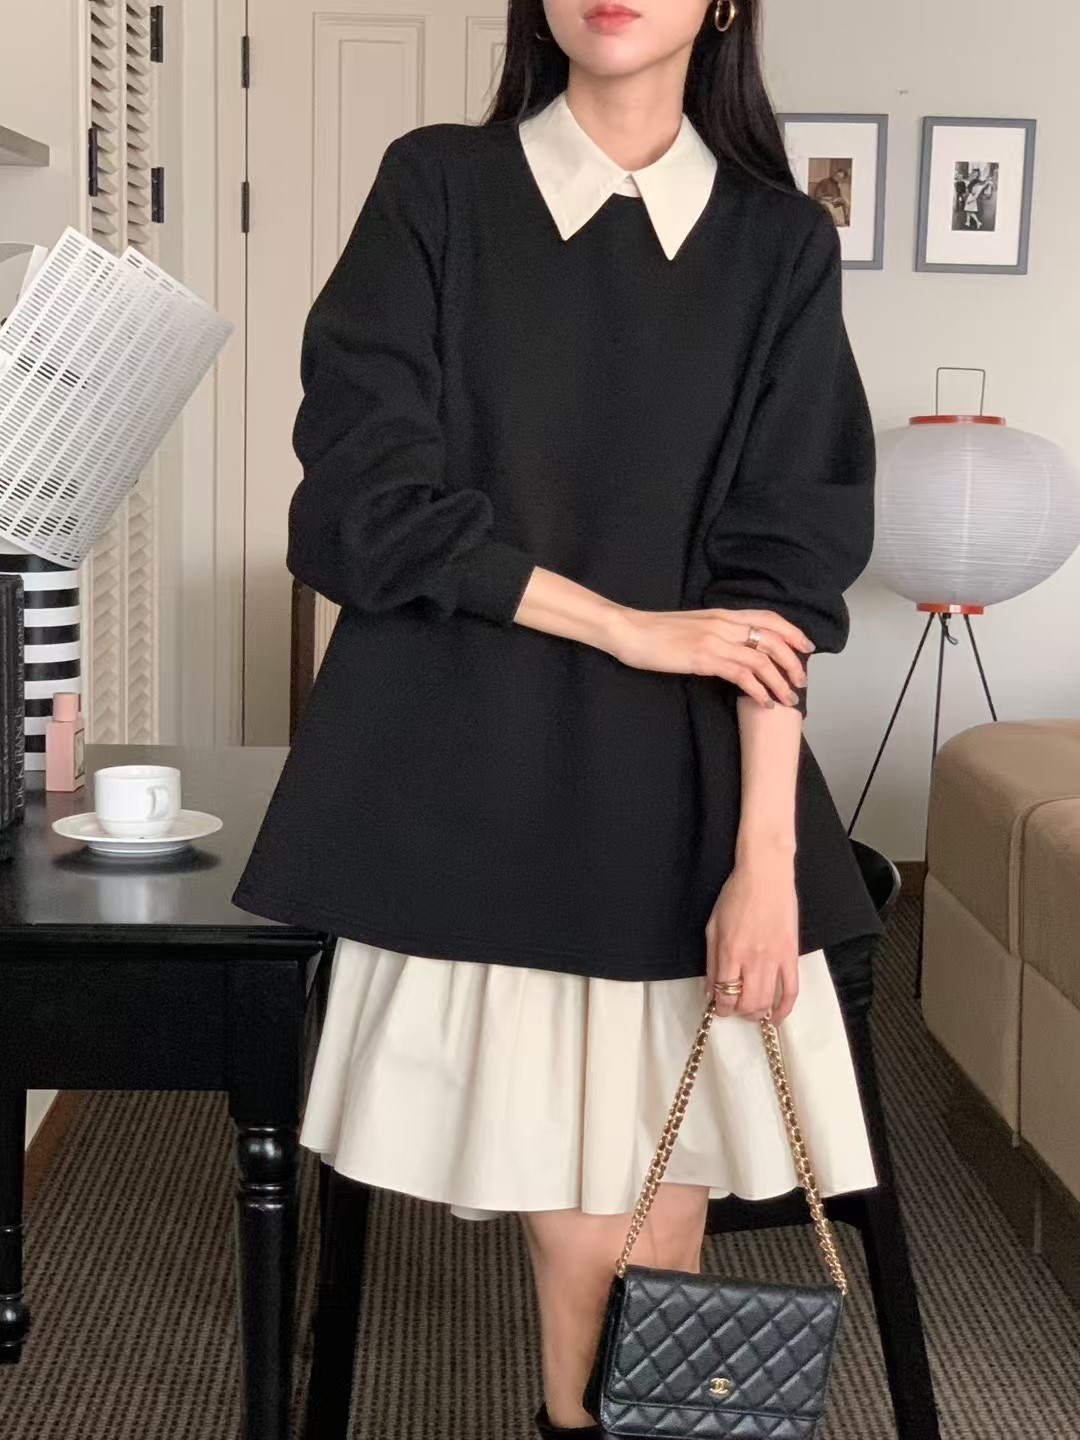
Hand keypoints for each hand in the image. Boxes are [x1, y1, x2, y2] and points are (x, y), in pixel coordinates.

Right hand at [606, 606, 810, 707]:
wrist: (629, 630)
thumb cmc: (655, 631)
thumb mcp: (693, 626)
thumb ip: (715, 632)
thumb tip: (733, 648)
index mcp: (722, 614)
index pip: (769, 618)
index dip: (792, 633)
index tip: (806, 648)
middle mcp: (724, 624)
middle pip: (773, 639)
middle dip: (793, 663)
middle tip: (800, 681)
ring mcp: (715, 640)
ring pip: (762, 660)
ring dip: (780, 681)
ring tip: (787, 698)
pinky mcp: (703, 658)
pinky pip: (741, 674)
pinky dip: (758, 690)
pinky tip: (763, 702)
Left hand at [705, 858, 799, 1024]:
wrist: (766, 876)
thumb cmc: (735, 896)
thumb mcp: (713, 926)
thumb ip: (712, 961)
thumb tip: (711, 991)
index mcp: (730, 951)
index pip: (724, 994)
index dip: (720, 1007)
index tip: (719, 1007)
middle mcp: (752, 960)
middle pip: (746, 1003)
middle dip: (737, 1012)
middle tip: (734, 1007)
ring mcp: (774, 959)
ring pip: (767, 1001)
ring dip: (757, 1013)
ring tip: (751, 1011)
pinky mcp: (791, 956)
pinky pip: (791, 990)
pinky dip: (784, 1009)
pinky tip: (777, 1017)